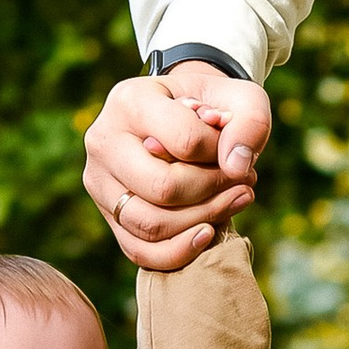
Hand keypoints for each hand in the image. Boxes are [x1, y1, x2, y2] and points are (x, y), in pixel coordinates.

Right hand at [83, 66, 270, 271]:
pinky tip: (209, 233)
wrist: (182, 117)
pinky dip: (179, 251)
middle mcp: (104, 140)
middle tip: (245, 183)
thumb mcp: (240, 97)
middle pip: (163, 188)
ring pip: (150, 224)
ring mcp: (99, 181)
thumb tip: (236, 167)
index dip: (223, 153)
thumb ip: (249, 121)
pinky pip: (139, 250)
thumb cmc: (212, 106)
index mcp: (131, 100)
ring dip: (204, 220)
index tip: (237, 151)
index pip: (185, 141)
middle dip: (214, 191)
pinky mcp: (107, 214)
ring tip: (235, 201)